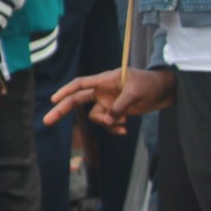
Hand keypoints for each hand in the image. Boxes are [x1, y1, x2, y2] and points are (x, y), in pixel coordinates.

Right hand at [44, 66, 176, 131]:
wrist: (164, 91)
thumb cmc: (150, 84)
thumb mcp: (136, 93)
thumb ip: (120, 106)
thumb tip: (109, 120)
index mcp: (104, 80)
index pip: (80, 84)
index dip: (66, 91)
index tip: (54, 99)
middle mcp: (102, 91)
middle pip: (77, 101)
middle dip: (62, 111)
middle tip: (47, 121)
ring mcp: (107, 102)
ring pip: (95, 117)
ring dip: (107, 123)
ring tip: (125, 122)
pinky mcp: (115, 112)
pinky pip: (107, 123)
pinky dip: (114, 128)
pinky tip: (125, 130)